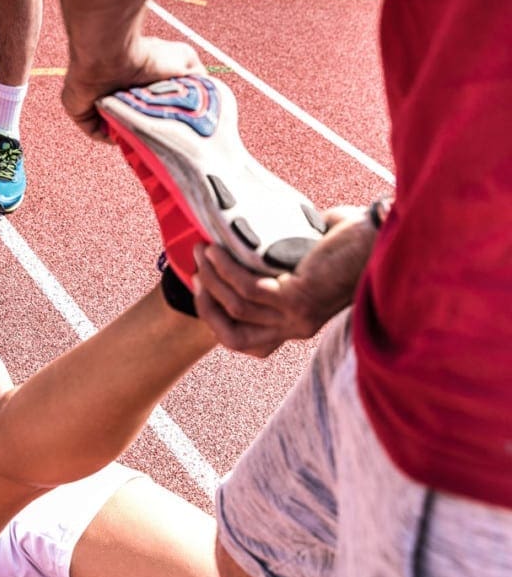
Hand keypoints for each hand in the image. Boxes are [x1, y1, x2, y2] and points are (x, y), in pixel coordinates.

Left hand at [62, 37, 205, 140]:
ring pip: (113, 125)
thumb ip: (197, 79)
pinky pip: (94, 130)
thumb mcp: (186, 61)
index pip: (147, 106)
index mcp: (137, 79)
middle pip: (130, 119)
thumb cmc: (148, 56)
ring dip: (127, 134)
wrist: (111, 55)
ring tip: (141, 141)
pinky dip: (108, 136)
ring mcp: (97, 100)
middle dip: (142, 131)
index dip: (157, 120)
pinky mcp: (80, 109)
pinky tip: (122, 138)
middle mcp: (116, 89)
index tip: (169, 133)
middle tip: (155, 142)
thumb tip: (206, 96)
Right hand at [192, 206, 376, 356]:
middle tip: (195, 273)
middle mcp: (295, 328)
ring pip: (235, 307)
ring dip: (211, 278)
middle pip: (231, 335)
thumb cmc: (350, 242)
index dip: (216, 318)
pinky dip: (226, 269)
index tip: (202, 287)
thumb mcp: (305, 263)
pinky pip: (248, 288)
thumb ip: (278, 265)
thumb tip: (247, 247)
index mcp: (296, 323)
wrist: (382, 234)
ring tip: (202, 250)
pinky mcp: (298, 299)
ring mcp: (297, 317)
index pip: (245, 341)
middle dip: (206, 306)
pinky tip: (217, 250)